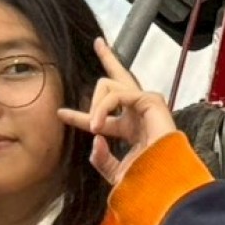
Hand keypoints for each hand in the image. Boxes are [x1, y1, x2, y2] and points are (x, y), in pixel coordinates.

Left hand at [58, 38, 177, 186]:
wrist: (164, 181)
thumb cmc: (147, 180)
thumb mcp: (115, 172)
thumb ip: (102, 158)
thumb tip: (95, 138)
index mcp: (131, 130)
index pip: (102, 117)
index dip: (78, 116)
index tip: (61, 113)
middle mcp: (138, 113)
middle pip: (120, 78)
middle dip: (109, 58)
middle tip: (98, 43)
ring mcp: (145, 105)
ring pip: (109, 85)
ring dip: (95, 107)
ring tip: (96, 127)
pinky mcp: (151, 100)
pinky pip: (117, 94)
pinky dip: (104, 108)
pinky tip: (100, 125)